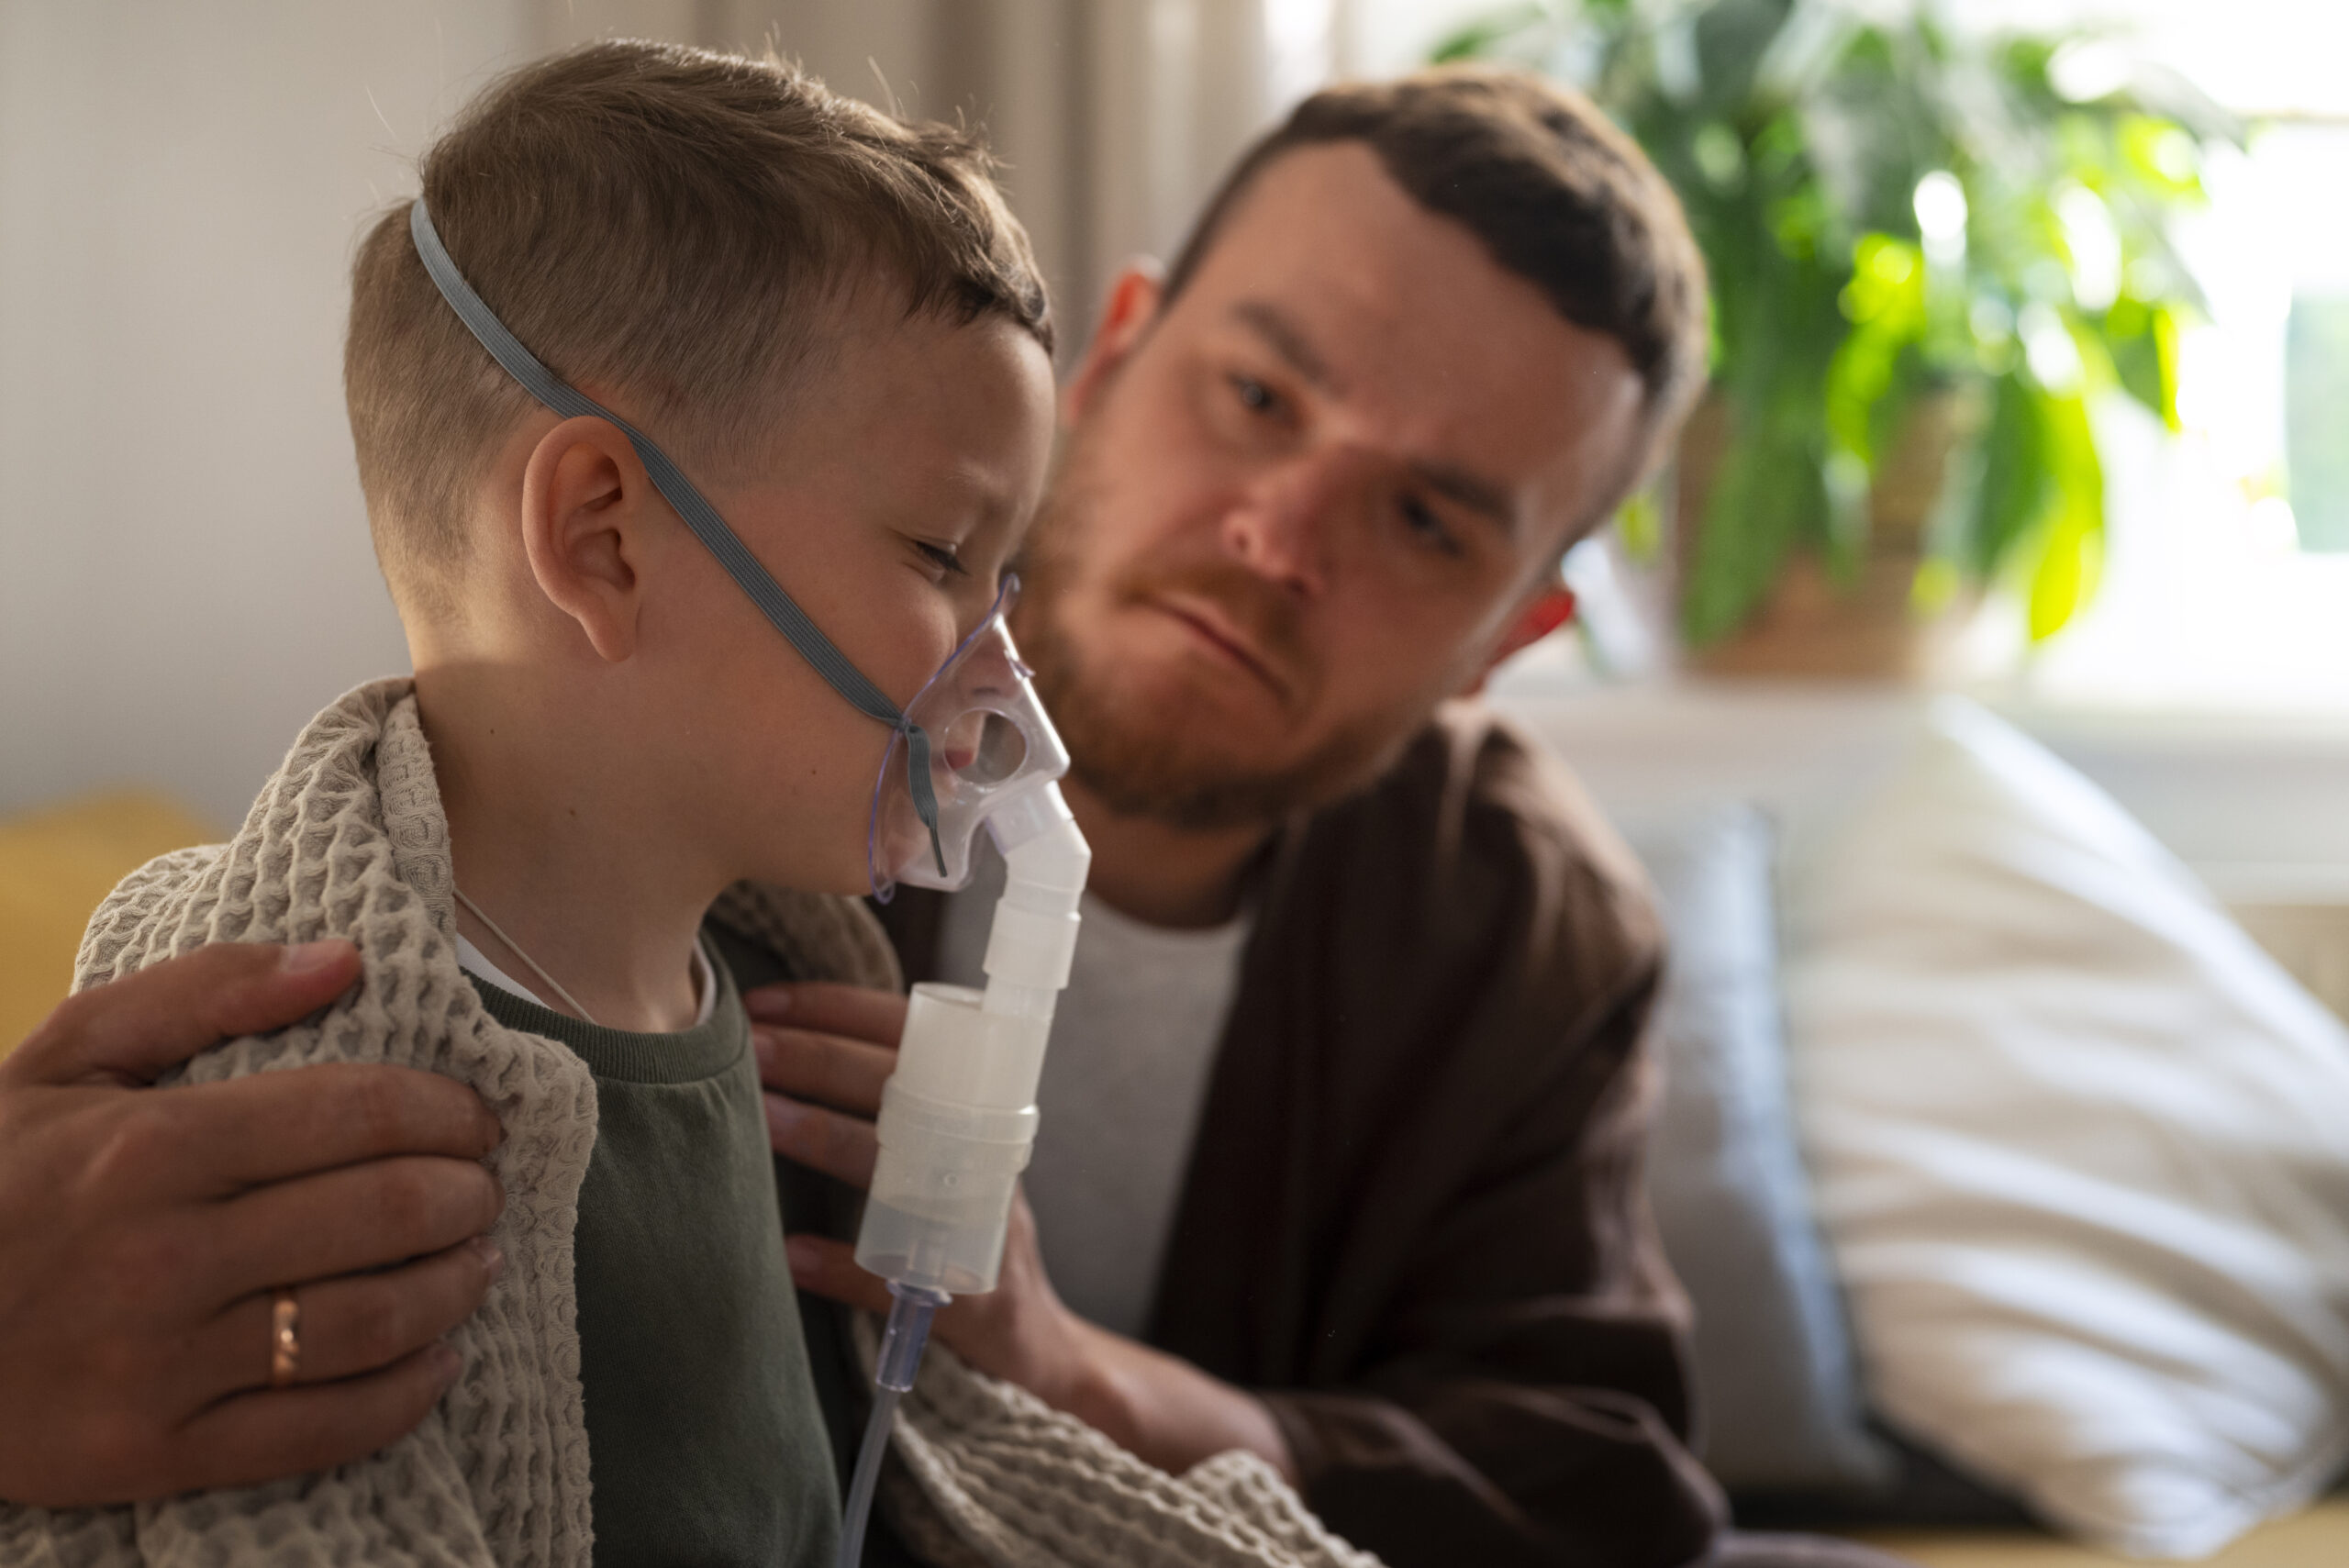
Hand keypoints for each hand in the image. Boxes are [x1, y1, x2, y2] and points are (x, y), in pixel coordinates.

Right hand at [0, 941, 506, 1506]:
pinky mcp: (153, 1456)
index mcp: (148, 1145)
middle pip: (386, 1213)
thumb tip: (343, 957)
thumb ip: (204, 992)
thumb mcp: (63, 1061)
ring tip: (475, 1259)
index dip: (449, 1112)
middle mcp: (162, 1255)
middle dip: (467, 1195)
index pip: (360, 1113)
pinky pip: (321, 1431)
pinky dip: (408, 1394)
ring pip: (370, 1323)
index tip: (477, 1119)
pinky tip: (438, 1359)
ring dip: (454, 1287)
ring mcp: (159, 1365)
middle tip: (482, 1187)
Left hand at [749, 980, 1296, 1482]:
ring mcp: (984, 1228)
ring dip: (828, 1137)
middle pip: (907, 1088)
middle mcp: (986, 1159)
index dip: (838, 1010)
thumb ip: (893, 1111)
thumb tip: (783, 1048)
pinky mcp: (975, 1303)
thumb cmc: (967, 1240)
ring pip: (904, 1165)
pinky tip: (791, 1254)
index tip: (764, 1000)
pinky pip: (899, 1278)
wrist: (1033, 1353)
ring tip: (761, 1120)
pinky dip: (841, 1267)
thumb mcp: (948, 1162)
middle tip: (751, 1046)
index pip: (913, 1037)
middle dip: (822, 1060)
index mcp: (978, 1114)